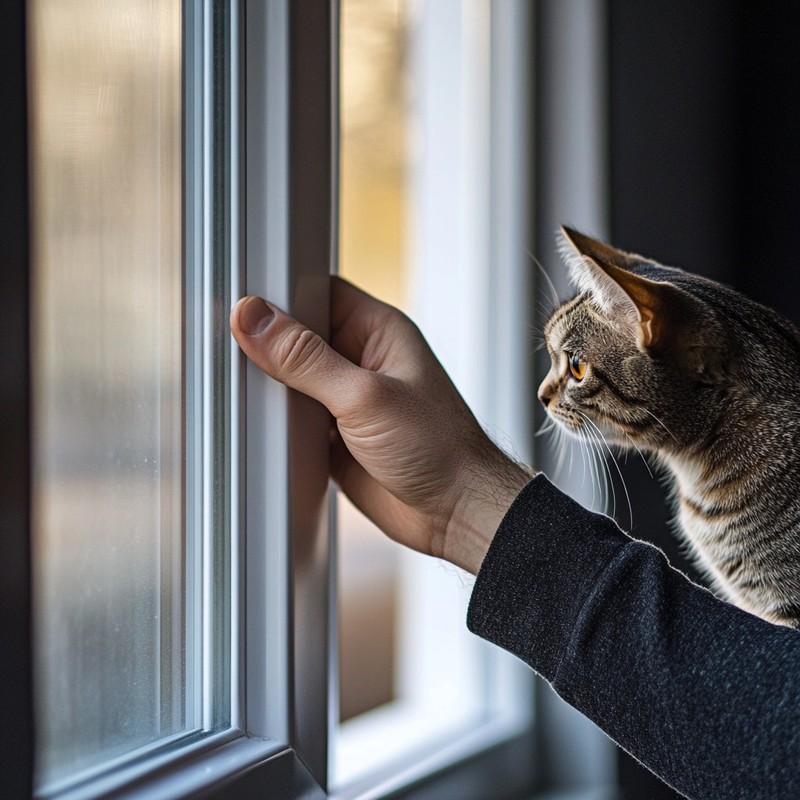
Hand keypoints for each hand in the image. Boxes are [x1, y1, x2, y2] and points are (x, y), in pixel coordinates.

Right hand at [229, 276, 532, 573]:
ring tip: (240, 389)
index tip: (241, 305)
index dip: (280, 295)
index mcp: (377, 331)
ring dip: (271, 389)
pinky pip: (294, 422)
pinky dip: (277, 425)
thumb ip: (306, 360)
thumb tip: (256, 319)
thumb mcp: (364, 396)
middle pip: (298, 338)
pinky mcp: (334, 438)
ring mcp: (346, 400)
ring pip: (292, 381)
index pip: (318, 292)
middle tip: (231, 350)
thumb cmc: (439, 448)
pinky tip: (260, 428)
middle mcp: (360, 361)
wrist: (455, 513)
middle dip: (268, 346)